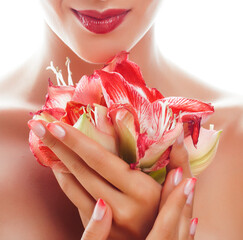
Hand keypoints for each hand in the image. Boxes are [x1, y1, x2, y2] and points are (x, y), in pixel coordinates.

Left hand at [28, 120, 193, 238]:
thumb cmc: (172, 214)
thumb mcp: (180, 187)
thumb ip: (180, 160)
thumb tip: (178, 130)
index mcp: (141, 192)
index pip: (101, 160)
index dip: (78, 142)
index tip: (57, 124)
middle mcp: (121, 207)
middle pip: (82, 171)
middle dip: (59, 146)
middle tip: (40, 126)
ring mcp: (108, 222)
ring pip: (74, 187)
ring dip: (58, 163)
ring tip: (47, 143)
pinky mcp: (101, 230)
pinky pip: (76, 201)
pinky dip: (65, 182)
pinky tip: (60, 169)